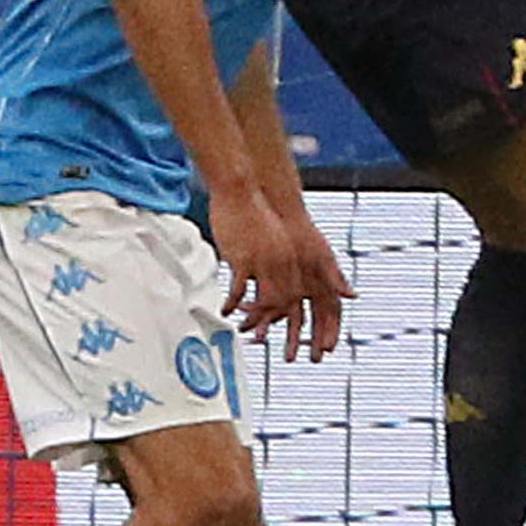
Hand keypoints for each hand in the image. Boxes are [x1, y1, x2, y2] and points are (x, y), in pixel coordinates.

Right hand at [208, 182, 323, 353]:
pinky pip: (240, 291)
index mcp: (293, 258)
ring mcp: (265, 262)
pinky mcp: (244, 259)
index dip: (293, 315)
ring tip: (243, 327)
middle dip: (274, 324)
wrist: (241, 189)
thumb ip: (283, 261)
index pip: (299, 296)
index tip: (286, 331)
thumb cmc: (256, 212)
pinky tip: (226, 309)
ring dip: (254, 320)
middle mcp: (283, 263)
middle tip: (261, 336)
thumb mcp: (277, 239)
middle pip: (286, 305)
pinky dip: (233, 304)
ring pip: (264, 303)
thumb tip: (283, 278)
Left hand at [271, 209, 352, 362]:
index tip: (327, 349)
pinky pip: (270, 306)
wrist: (276, 215)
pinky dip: (265, 318)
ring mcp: (291, 286)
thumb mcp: (320, 255)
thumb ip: (335, 276)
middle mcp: (308, 287)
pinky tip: (256, 329)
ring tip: (284, 353)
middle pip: (312, 320)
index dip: (330, 332)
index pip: (330, 313)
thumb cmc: (302, 234)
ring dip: (286, 335)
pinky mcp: (272, 282)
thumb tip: (353, 296)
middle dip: (311, 340)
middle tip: (307, 360)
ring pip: (289, 316)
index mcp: (323, 282)